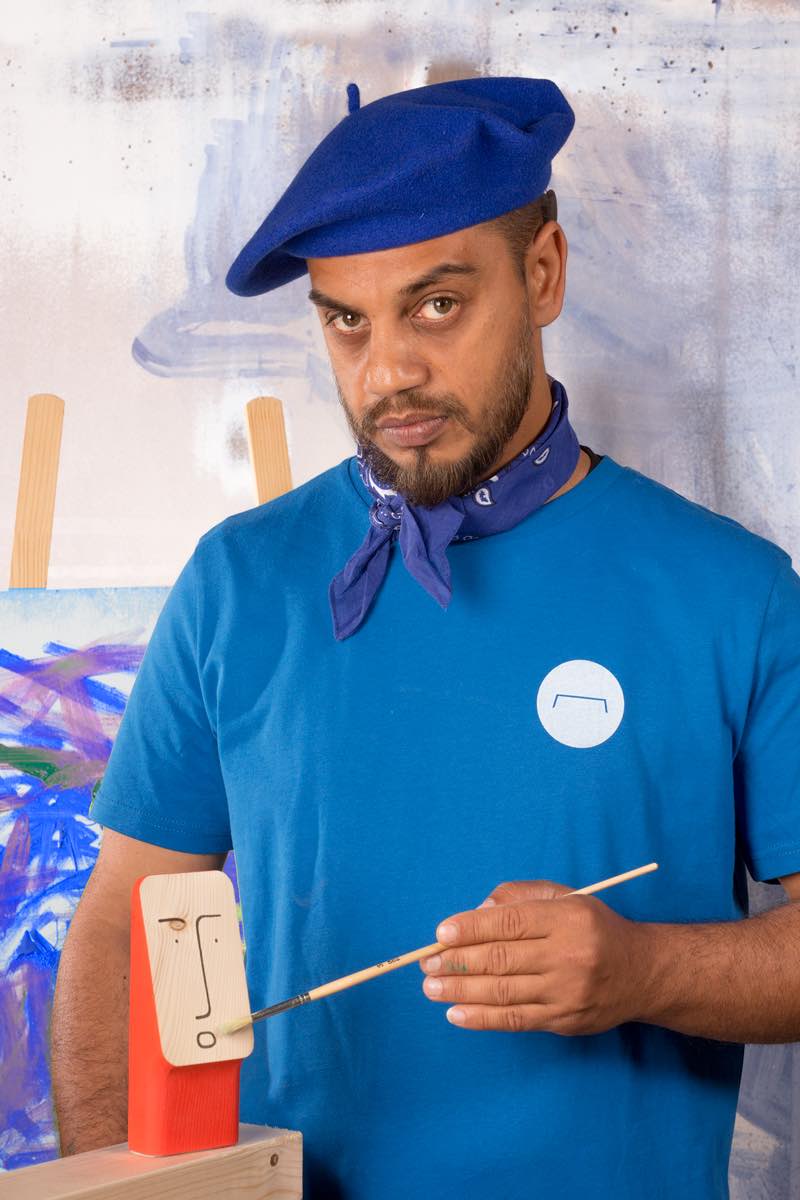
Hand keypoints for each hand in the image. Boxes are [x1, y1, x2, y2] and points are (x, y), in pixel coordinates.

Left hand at [420, 879, 645, 1033]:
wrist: (642, 973)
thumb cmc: (593, 928)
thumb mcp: (563, 897)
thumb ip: (518, 898)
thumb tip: (475, 914)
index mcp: (567, 919)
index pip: (509, 923)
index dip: (471, 928)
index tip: (441, 933)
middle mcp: (568, 956)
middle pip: (502, 959)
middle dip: (458, 961)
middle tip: (427, 963)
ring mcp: (567, 992)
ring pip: (504, 992)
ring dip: (461, 990)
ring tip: (432, 987)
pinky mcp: (565, 1021)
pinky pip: (516, 1020)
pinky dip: (482, 1018)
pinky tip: (456, 1013)